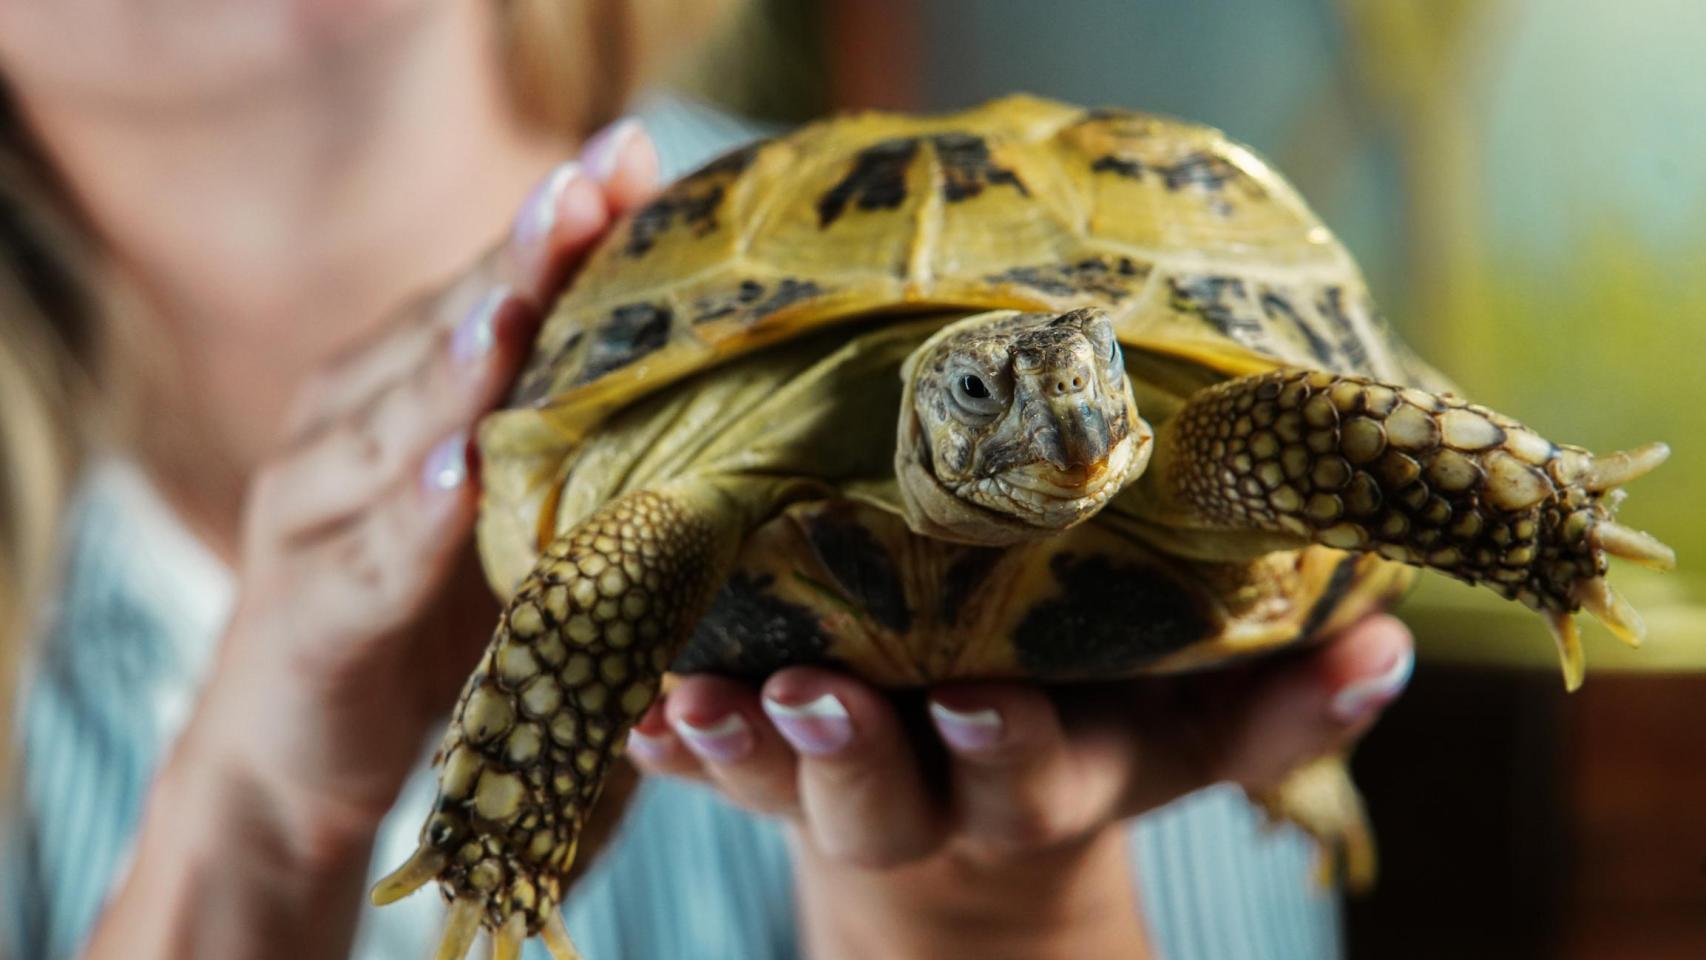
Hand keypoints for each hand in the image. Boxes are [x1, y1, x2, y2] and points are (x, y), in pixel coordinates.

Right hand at [182, 120, 660, 867]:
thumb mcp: (502, 514)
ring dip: (454, 373)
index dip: (549, 230)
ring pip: (390, 431)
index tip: (624, 158)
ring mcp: (315, 519)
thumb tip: (701, 369)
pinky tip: (450, 479)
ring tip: (513, 316)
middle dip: (515, 266)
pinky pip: (366, 561)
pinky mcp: (311, 614)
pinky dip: (408, 522)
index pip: (483, 293)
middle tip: (583, 193)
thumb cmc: (421, 616)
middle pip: (440, 337)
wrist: (292, 756)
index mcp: (396, 394)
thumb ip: (563, 436)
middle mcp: (346, 433)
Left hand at [627, 613, 1413, 957]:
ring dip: (741, 746)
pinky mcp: (771, 768)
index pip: (1036, 773)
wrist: (980, 835)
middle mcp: (935, 796)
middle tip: (814, 690)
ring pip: (786, 786)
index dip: (1010, 748)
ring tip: (693, 701)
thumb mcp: (1190, 737)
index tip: (980, 704)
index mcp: (1046, 779)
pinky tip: (631, 717)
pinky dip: (670, 747)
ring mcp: (845, 788)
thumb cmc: (1095, 741)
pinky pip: (714, 770)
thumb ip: (1283, 707)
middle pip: (889, 794)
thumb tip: (1388, 642)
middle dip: (854, 750)